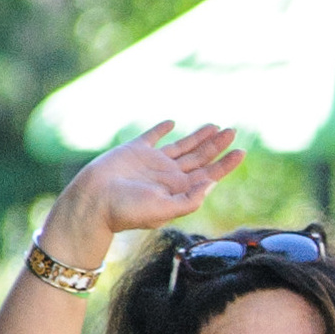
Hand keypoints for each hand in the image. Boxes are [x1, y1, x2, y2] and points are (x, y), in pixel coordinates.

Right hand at [56, 123, 244, 254]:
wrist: (92, 201)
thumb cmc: (126, 210)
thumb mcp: (163, 209)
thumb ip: (190, 199)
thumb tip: (212, 184)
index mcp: (178, 190)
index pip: (209, 175)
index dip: (226, 164)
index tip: (242, 151)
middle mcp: (168, 176)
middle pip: (200, 158)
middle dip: (217, 145)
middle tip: (233, 131)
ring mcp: (152, 163)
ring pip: (182, 146)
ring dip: (198, 136)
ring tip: (215, 126)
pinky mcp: (134, 151)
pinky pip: (152, 137)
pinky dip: (162, 129)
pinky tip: (172, 123)